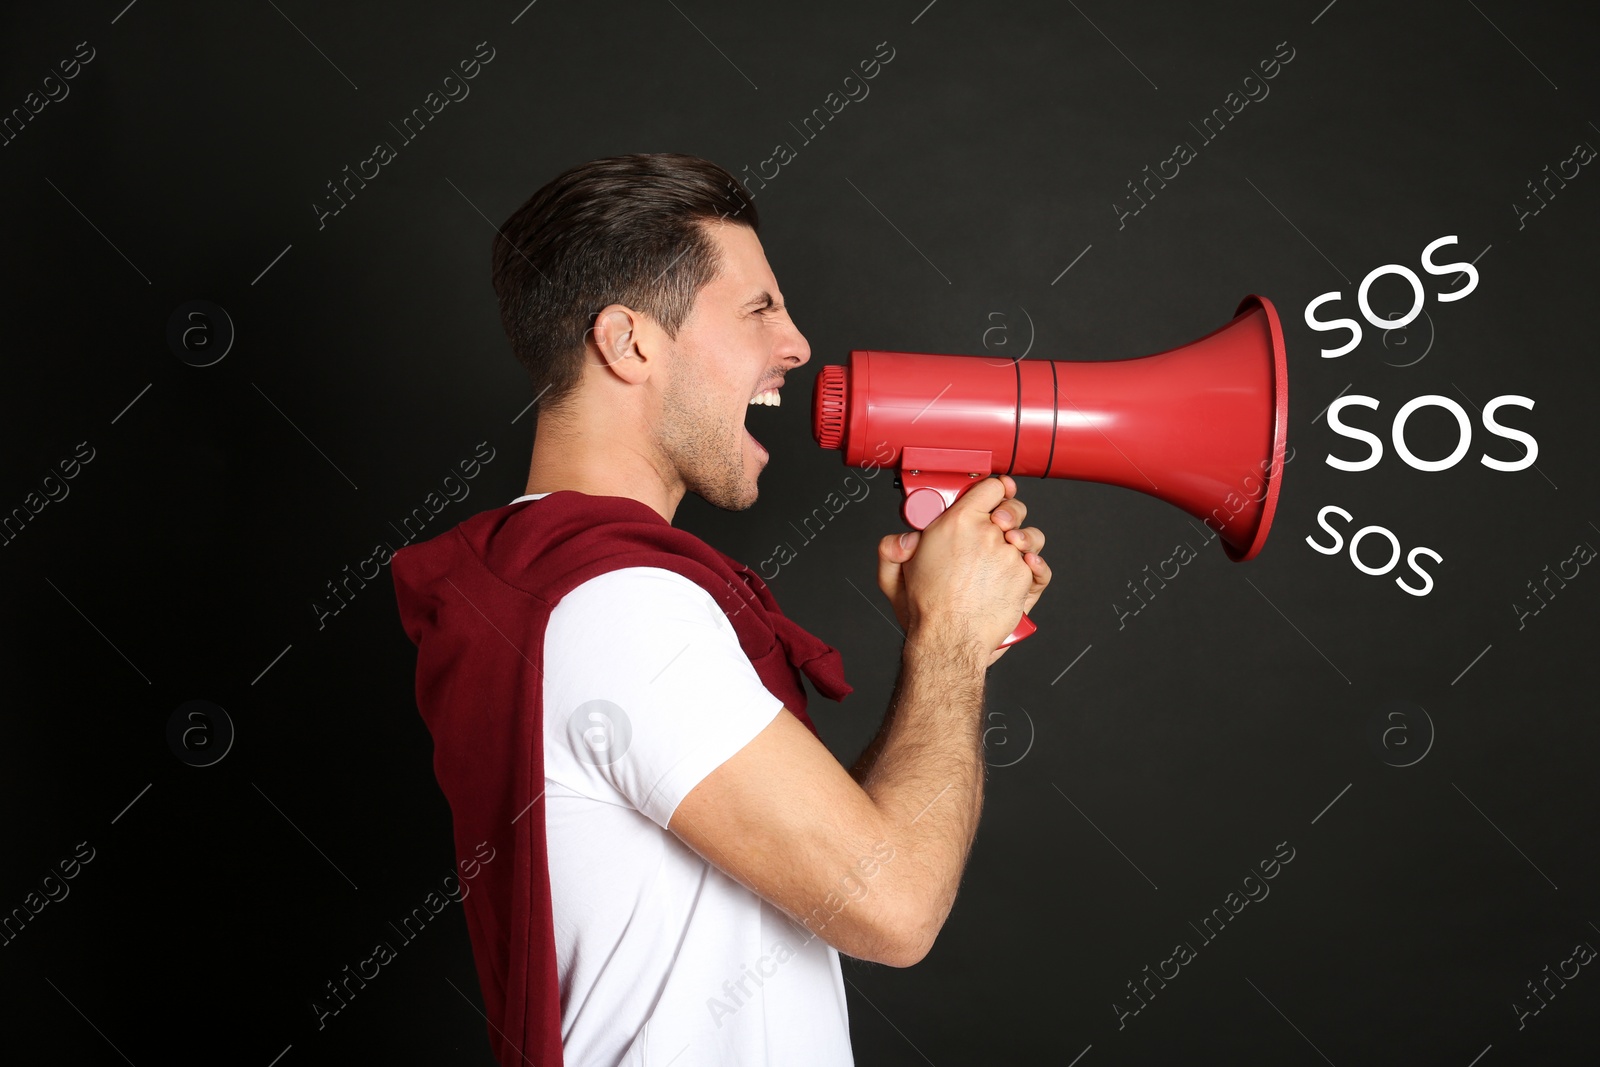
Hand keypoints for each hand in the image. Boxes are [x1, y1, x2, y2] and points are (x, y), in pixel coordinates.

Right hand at [877, 474, 1050, 657]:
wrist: (948, 640)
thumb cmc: (927, 611)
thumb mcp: (893, 575)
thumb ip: (892, 549)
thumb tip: (903, 539)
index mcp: (957, 523)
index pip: (989, 487)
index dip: (993, 489)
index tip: (994, 492)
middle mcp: (987, 535)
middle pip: (1013, 508)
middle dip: (1009, 512)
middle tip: (999, 524)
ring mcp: (1008, 556)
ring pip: (1030, 537)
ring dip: (1024, 540)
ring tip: (1011, 549)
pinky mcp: (1022, 578)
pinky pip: (1039, 566)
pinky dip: (1036, 565)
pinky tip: (1026, 565)